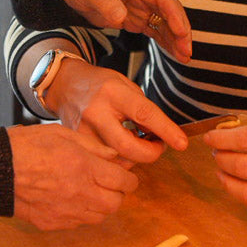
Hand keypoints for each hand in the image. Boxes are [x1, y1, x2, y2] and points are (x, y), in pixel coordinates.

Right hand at [7, 123, 139, 230]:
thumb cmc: (26, 146)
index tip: (125, 173)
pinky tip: (71, 198)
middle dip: (118, 193)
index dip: (129, 177)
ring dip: (101, 204)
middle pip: (115, 203)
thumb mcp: (62, 134)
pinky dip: (81, 213)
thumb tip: (115, 155)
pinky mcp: (52, 223)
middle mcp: (79, 193)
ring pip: (100, 217)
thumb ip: (93, 146)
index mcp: (84, 167)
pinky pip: (78, 223)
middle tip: (109, 182)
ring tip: (90, 190)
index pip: (124, 181)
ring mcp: (66, 212)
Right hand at [45, 56, 187, 163]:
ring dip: (135, 157)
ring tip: (139, 143)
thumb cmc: (99, 84)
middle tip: (158, 146)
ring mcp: (83, 131)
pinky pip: (104, 161)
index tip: (182, 143)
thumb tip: (159, 135)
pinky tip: (123, 148)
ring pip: (116, 159)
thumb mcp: (125, 85)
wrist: (65, 85)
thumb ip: (143, 109)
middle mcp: (96, 113)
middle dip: (150, 153)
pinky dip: (119, 159)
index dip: (166, 130)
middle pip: (128, 146)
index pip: (144, 114)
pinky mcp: (77, 145)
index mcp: (112, 93)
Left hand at [58, 0, 191, 61]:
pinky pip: (156, 29)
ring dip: (176, 39)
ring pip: (166, 22)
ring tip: (185, 57)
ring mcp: (141, 6)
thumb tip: (121, 17)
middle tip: (186, 50)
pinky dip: (166, 41)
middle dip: (181, 30)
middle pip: (170, 10)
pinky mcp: (137, 18)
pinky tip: (174, 53)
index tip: (181, 32)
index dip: (174, 14)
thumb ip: (104, 2)